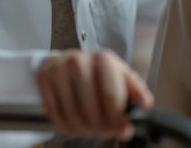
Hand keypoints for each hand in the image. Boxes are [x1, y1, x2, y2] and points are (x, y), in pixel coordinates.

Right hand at [36, 49, 152, 140]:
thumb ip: (135, 90)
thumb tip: (146, 104)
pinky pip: (55, 115)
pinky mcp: (44, 79)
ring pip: (73, 116)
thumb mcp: (120, 75)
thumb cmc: (97, 73)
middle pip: (91, 110)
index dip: (118, 119)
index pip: (111, 97)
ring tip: (92, 127)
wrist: (67, 62)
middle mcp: (80, 62)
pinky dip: (67, 126)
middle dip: (102, 127)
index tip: (124, 130)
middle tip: (107, 131)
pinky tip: (76, 123)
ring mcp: (59, 70)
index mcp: (103, 59)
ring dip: (84, 130)